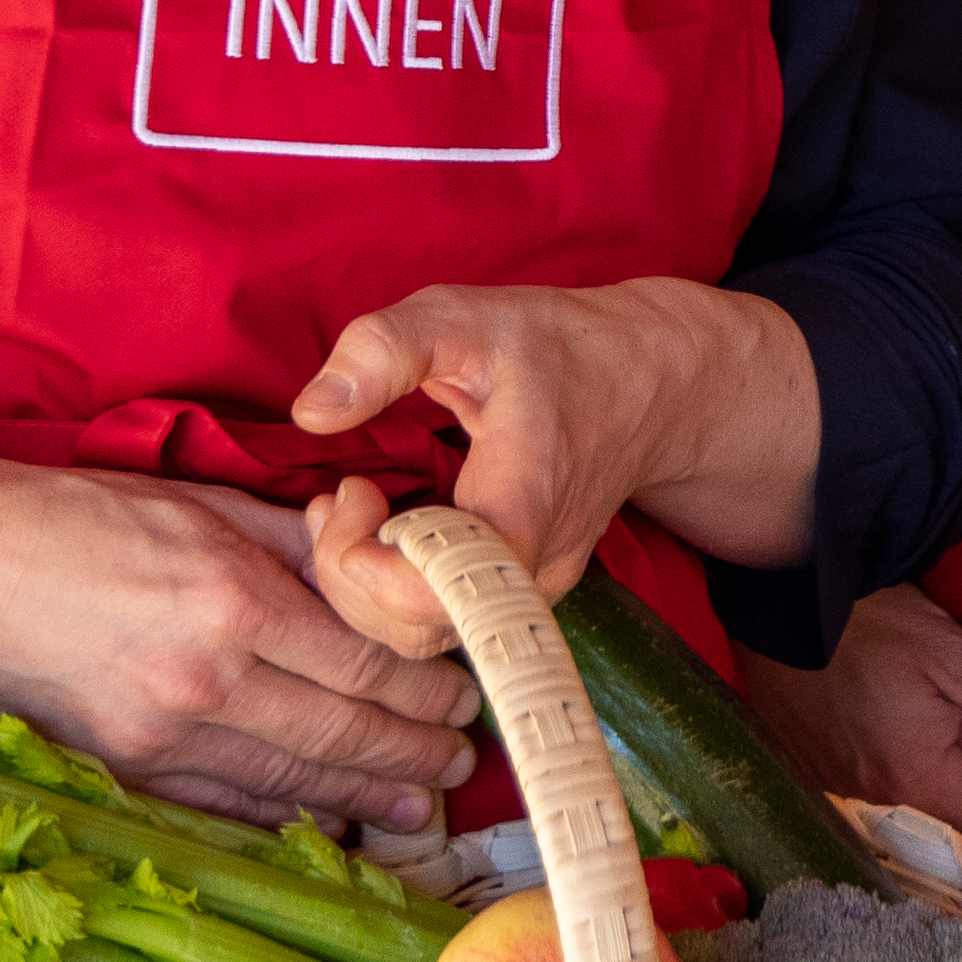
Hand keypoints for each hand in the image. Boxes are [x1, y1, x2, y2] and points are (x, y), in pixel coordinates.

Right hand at [0, 459, 479, 829]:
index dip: (425, 692)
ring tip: (416, 810)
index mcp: (234, 602)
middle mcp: (202, 680)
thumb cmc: (84, 520)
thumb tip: (381, 556)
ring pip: (287, 784)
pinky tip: (326, 824)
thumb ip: (299, 543)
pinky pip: (220, 805)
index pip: (364, 665)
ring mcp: (156, 737)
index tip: (463, 699)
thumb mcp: (206, 507)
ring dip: (362, 801)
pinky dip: (281, 819)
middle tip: (462, 765)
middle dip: (413, 755)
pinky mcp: (119, 771)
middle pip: (339, 736)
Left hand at [286, 277, 817, 654]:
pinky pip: (438, 626)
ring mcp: (532, 590)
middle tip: (341, 495)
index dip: (363, 563)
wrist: (651, 383)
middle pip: (412, 632)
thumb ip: (385, 351)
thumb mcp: (465, 318)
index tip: (354, 488)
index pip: (433, 592)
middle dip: (344, 573)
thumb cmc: (555, 347)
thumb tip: (309, 413)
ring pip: (419, 643)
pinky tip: (378, 531)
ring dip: (359, 589)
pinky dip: (387, 594)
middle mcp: (534, 567)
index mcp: (523, 502)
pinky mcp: (522, 596)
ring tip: (350, 512)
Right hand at [737, 582, 961, 862]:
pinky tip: (922, 730)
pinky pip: (904, 804)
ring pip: (945, 818)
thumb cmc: (872, 623)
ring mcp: (856, 803)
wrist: (784, 609)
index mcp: (925, 780)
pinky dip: (925, 776)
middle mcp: (890, 809)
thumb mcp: (954, 652)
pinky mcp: (835, 789)